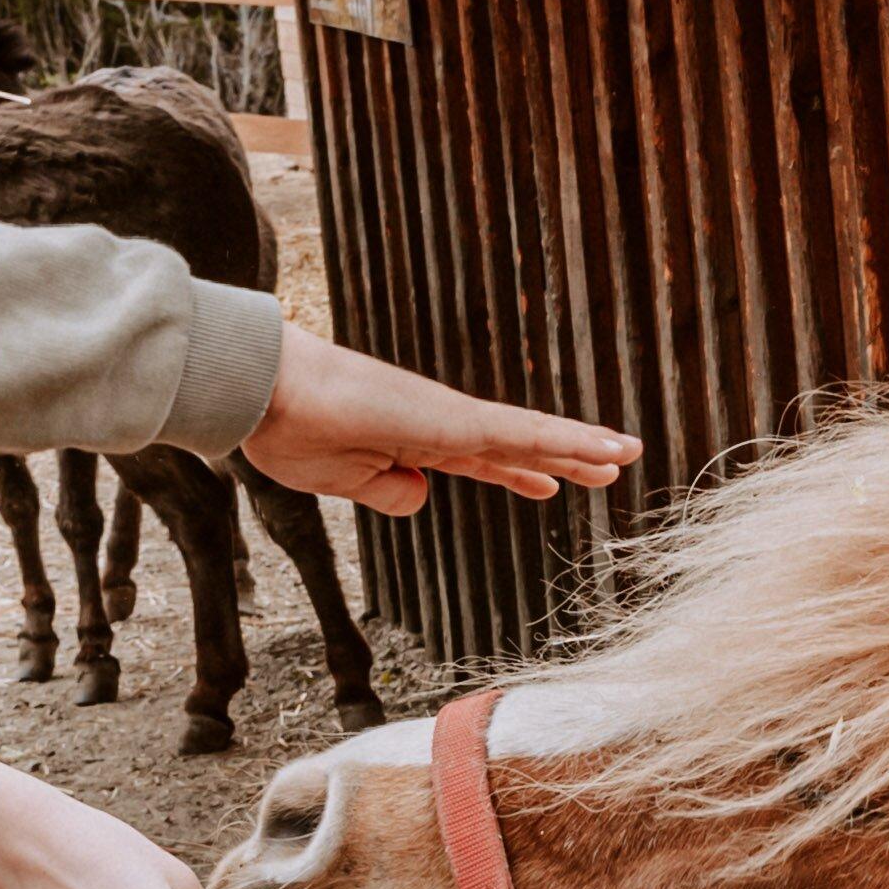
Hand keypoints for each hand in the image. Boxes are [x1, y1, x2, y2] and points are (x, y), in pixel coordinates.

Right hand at [240, 328, 638, 515]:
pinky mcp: (453, 419)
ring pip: (528, 437)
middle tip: (609, 464)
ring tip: (625, 452)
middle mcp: (437, 425)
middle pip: (515, 446)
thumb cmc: (287, 429)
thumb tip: (423, 495)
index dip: (517, 474)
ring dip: (579, 446)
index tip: (550, 485)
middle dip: (563, 457)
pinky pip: (523, 433)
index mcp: (409, 443)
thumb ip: (385, 492)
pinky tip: (605, 448)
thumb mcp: (340, 484)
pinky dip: (569, 440)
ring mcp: (448, 419)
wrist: (263, 393)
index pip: (479, 462)